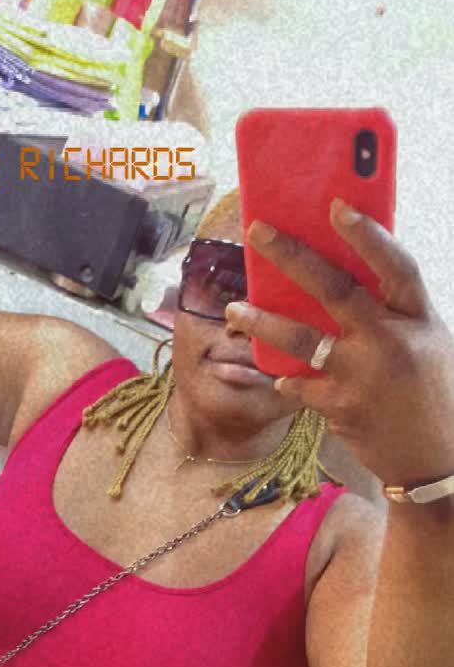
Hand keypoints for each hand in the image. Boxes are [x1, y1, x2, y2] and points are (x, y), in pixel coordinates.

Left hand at [225, 198, 453, 489]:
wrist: (436, 460)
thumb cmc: (432, 394)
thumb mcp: (427, 344)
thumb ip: (394, 313)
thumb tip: (348, 274)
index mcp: (418, 319)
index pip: (394, 266)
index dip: (367, 235)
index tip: (336, 206)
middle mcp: (391, 342)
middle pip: (335, 290)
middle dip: (292, 257)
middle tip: (259, 233)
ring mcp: (363, 376)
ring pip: (302, 339)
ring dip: (262, 322)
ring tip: (234, 310)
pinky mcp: (341, 408)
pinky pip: (299, 384)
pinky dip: (286, 378)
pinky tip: (277, 376)